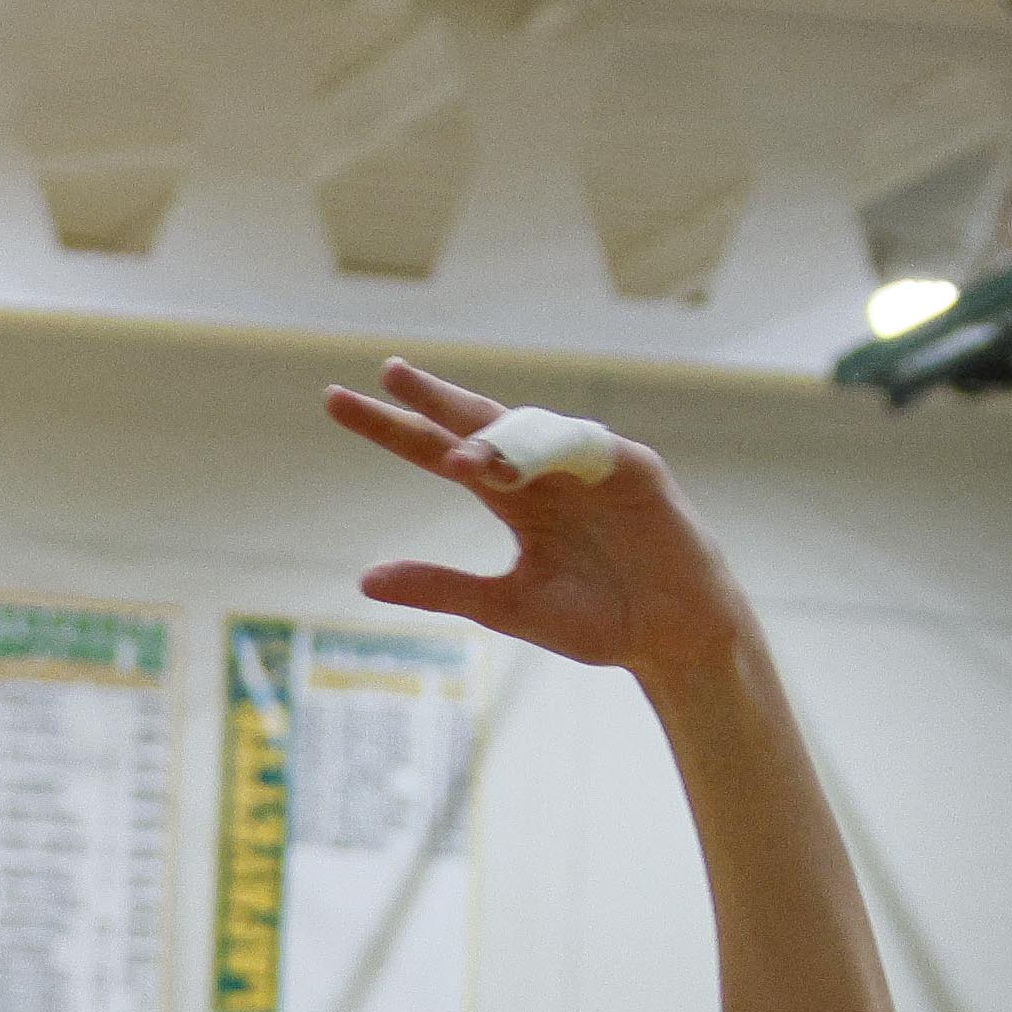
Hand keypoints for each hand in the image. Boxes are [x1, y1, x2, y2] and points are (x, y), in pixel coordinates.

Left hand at [325, 361, 747, 689]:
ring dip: (493, 440)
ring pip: (529, 433)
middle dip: (433, 397)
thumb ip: (442, 587)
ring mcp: (589, 465)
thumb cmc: (599, 620)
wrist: (674, 639)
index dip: (392, 427)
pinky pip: (587, 448)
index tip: (337, 401)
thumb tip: (364, 579)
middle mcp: (545, 471)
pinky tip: (517, 465)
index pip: (439, 452)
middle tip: (387, 372)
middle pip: (478, 422)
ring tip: (454, 460)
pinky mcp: (634, 469)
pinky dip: (551, 452)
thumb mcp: (506, 605)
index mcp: (514, 497)